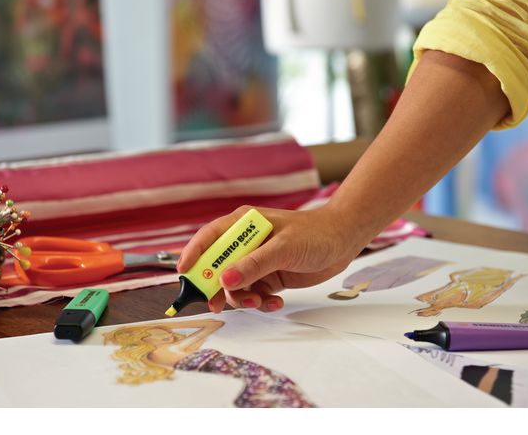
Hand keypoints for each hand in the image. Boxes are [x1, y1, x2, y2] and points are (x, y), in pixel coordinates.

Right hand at [177, 204, 362, 313]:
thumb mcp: (283, 247)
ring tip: (259, 301)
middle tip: (216, 304)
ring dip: (242, 298)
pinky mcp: (269, 276)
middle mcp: (246, 243)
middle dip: (216, 286)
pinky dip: (260, 301)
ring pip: (235, 285)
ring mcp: (257, 261)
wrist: (344, 240)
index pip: (210, 237)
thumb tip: (225, 279)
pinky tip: (275, 301)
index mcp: (244, 224)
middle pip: (218, 266)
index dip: (194, 254)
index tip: (184, 273)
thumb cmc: (314, 233)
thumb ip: (254, 264)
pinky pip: (254, 293)